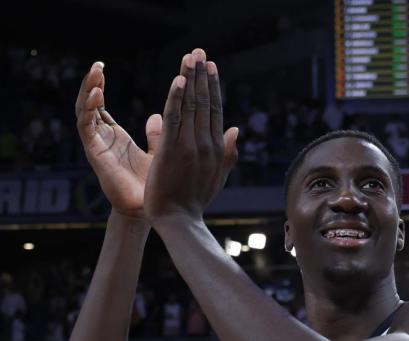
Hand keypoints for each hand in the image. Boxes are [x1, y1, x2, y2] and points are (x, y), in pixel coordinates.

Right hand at [75, 62, 161, 218]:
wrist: (151, 211)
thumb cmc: (154, 186)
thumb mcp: (159, 152)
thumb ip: (157, 135)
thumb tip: (159, 115)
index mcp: (115, 138)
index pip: (99, 107)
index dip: (97, 87)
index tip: (100, 67)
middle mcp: (102, 140)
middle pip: (88, 106)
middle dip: (90, 84)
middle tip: (95, 64)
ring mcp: (98, 146)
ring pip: (84, 113)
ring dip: (87, 92)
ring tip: (94, 73)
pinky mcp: (96, 154)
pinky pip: (86, 128)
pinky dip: (89, 110)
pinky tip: (96, 95)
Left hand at [144, 49, 238, 222]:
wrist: (179, 221)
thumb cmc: (194, 203)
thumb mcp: (216, 177)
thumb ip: (227, 153)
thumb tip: (236, 129)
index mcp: (215, 148)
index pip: (214, 110)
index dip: (213, 86)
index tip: (211, 66)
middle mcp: (205, 143)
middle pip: (204, 102)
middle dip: (202, 74)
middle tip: (200, 51)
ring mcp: (189, 145)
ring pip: (191, 105)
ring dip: (190, 78)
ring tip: (190, 56)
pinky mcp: (171, 150)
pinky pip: (175, 118)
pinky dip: (177, 98)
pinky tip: (178, 79)